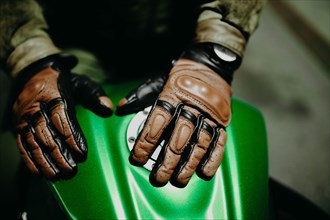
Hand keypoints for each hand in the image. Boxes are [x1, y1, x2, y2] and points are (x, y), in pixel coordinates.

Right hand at [12, 54, 112, 179]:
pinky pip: (22, 145)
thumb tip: (108, 108)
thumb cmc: (61, 82)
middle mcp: (36, 107)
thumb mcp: (80, 83)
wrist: (34, 75)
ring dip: (45, 161)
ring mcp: (24, 117)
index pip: (62, 118)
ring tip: (57, 175)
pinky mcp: (18, 125)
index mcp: (53, 95)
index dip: (72, 137)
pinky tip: (39, 172)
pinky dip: (30, 160)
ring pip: (33, 142)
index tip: (82, 153)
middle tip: (71, 169)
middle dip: (59, 154)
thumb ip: (94, 95)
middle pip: (47, 134)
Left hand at [117, 58, 231, 187]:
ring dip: (189, 164)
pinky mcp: (222, 120)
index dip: (147, 141)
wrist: (211, 65)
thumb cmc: (182, 75)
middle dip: (168, 160)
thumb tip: (121, 108)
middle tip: (158, 177)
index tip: (137, 158)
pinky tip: (204, 172)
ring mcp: (209, 114)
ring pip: (200, 143)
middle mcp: (192, 106)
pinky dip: (213, 158)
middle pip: (180, 137)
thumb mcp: (159, 80)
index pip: (158, 121)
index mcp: (173, 94)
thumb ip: (140, 95)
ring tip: (179, 180)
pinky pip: (220, 141)